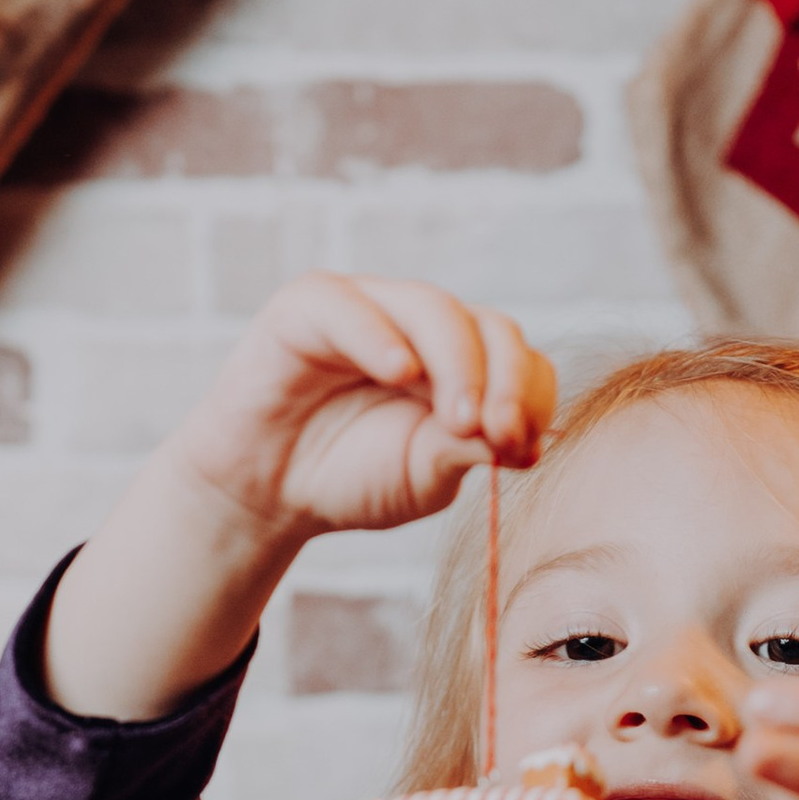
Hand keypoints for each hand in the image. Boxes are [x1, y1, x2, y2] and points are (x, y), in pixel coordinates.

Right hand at [177, 277, 554, 544]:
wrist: (268, 493)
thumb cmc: (350, 478)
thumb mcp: (424, 475)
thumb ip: (469, 451)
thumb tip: (522, 440)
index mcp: (461, 364)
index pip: (518, 359)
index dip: (530, 398)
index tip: (523, 451)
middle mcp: (423, 327)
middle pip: (488, 328)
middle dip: (505, 383)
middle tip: (503, 435)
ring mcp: (369, 308)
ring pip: (432, 309)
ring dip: (457, 364)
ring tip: (458, 421)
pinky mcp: (310, 305)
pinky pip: (351, 305)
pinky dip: (380, 336)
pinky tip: (399, 373)